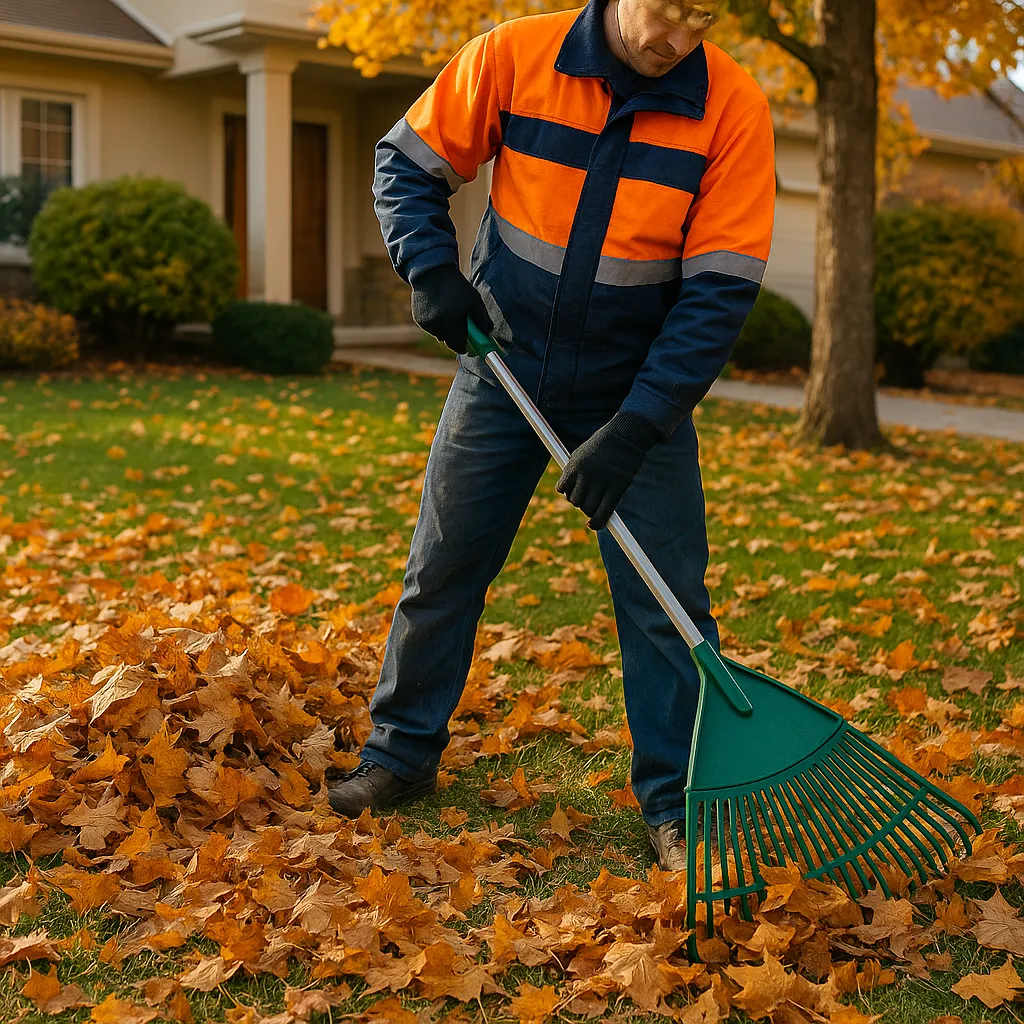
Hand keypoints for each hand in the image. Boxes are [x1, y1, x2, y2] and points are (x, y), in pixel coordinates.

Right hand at [410, 264, 492, 354]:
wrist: (432, 271)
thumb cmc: (456, 286)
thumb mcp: (474, 300)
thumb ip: (483, 319)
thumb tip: (488, 333)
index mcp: (451, 323)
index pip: (459, 347)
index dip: (466, 346)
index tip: (471, 344)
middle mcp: (436, 327)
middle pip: (448, 342)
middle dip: (456, 337)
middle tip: (462, 327)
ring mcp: (426, 324)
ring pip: (439, 335)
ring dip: (446, 330)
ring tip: (450, 314)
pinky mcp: (418, 319)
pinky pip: (431, 328)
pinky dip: (436, 323)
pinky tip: (439, 309)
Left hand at [556, 412, 659, 529]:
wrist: (626, 435)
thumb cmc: (603, 443)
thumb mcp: (582, 452)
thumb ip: (572, 469)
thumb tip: (565, 488)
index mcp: (574, 465)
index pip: (562, 489)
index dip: (568, 492)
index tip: (576, 491)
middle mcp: (585, 475)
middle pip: (574, 501)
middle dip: (580, 501)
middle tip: (590, 496)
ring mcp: (601, 482)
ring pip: (587, 508)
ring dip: (590, 510)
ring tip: (597, 503)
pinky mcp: (616, 488)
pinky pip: (602, 513)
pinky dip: (597, 522)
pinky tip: (594, 524)